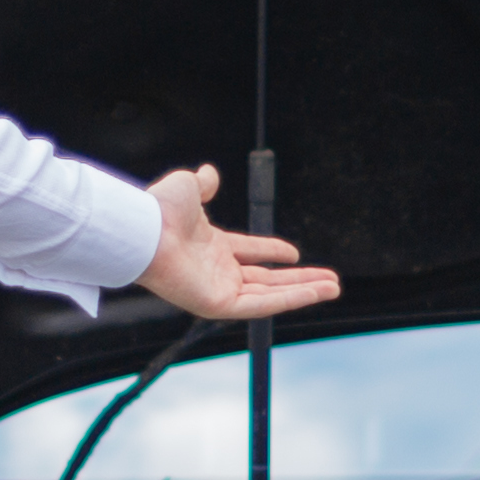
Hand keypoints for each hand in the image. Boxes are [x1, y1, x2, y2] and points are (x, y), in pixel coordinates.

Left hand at [136, 166, 341, 323]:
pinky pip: (262, 305)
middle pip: (265, 278)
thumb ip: (203, 183)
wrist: (146, 229)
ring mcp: (218, 289)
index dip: (272, 252)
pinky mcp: (218, 305)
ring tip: (334, 288)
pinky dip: (291, 300)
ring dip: (304, 291)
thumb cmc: (160, 210)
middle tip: (328, 280)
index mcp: (210, 246)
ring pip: (270, 294)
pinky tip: (316, 293)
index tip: (294, 253)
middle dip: (298, 280)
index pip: (249, 252)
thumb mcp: (188, 186)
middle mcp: (216, 271)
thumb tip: (208, 174)